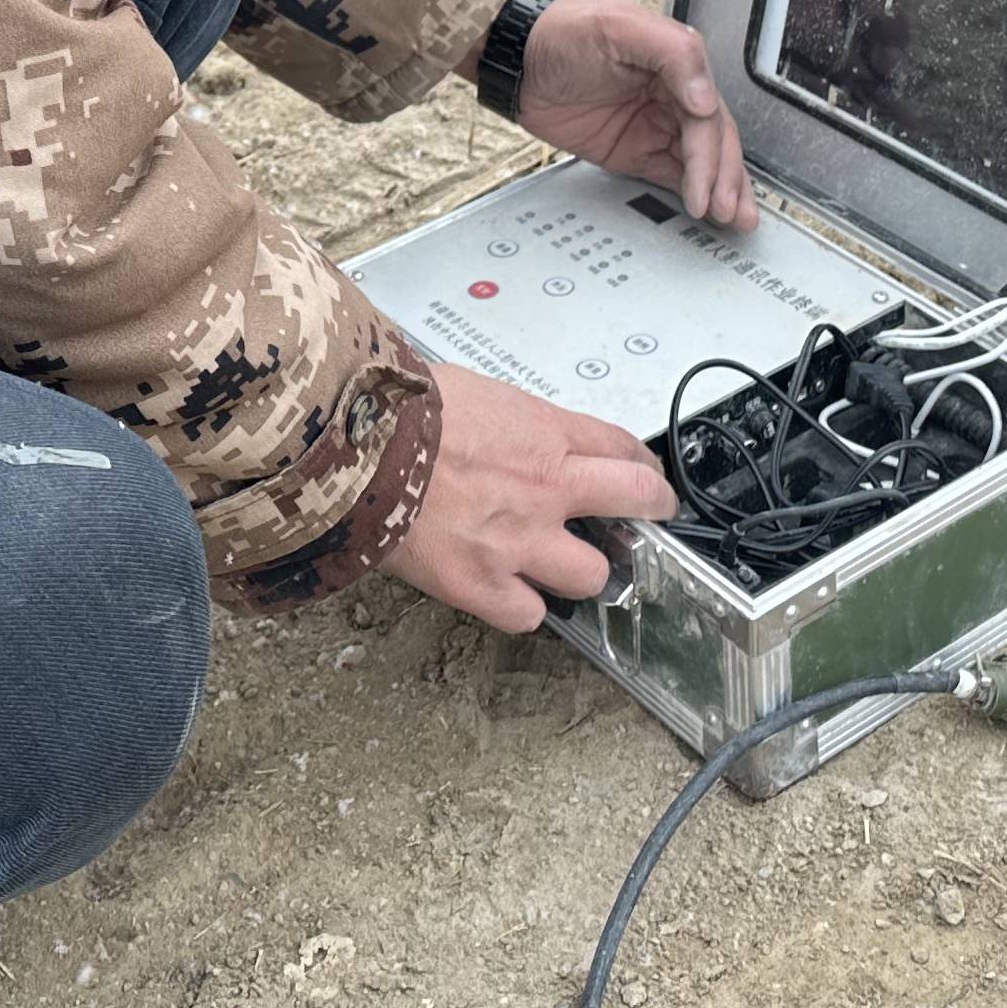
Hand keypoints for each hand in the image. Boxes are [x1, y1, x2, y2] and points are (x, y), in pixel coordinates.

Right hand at [391, 358, 678, 633]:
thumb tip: (506, 435)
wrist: (356, 447)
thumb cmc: (399, 411)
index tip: (639, 473)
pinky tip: (508, 593)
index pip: (620, 447)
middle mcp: (546, 488)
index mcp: (543, 433)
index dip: (639, 464)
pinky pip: (528, 615)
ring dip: (581, 570)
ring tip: (563, 565)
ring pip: (591, 575)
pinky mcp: (481, 584)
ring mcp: (519, 541)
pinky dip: (521, 607)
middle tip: (646, 519)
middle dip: (650, 510)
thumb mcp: (472, 392)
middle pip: (636, 502)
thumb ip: (506, 422)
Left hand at [514, 0, 758, 230]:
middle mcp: (672, 94)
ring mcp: (653, 124)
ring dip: (718, 189)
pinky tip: (704, 209)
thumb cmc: (562, 31)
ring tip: (734, 218)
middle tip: (730, 211)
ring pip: (698, 161)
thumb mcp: (619, 27)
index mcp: (677, 64)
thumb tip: (705, 100)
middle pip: (712, 142)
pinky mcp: (632, 148)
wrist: (515, 59)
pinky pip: (669, 173)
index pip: (709, 115)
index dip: (712, 153)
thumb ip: (673, 55)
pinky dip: (688, 192)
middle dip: (726, 179)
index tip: (709, 183)